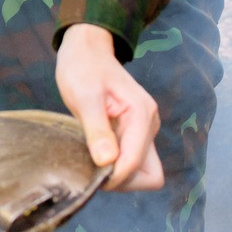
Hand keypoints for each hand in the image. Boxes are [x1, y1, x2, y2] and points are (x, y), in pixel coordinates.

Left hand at [54, 22, 163, 191]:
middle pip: (149, 175)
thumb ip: (97, 129)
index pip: (136, 164)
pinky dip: (115, 166)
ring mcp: (143, 130)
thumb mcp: (84, 96)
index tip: (89, 176)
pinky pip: (131, 161)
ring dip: (118, 175)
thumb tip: (106, 162)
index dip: (114, 177)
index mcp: (141, 115)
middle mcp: (148, 125)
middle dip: (122, 181)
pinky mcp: (132, 134)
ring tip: (89, 161)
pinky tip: (93, 155)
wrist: (86, 50)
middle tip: (91, 171)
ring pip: (141, 171)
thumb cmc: (83, 68)